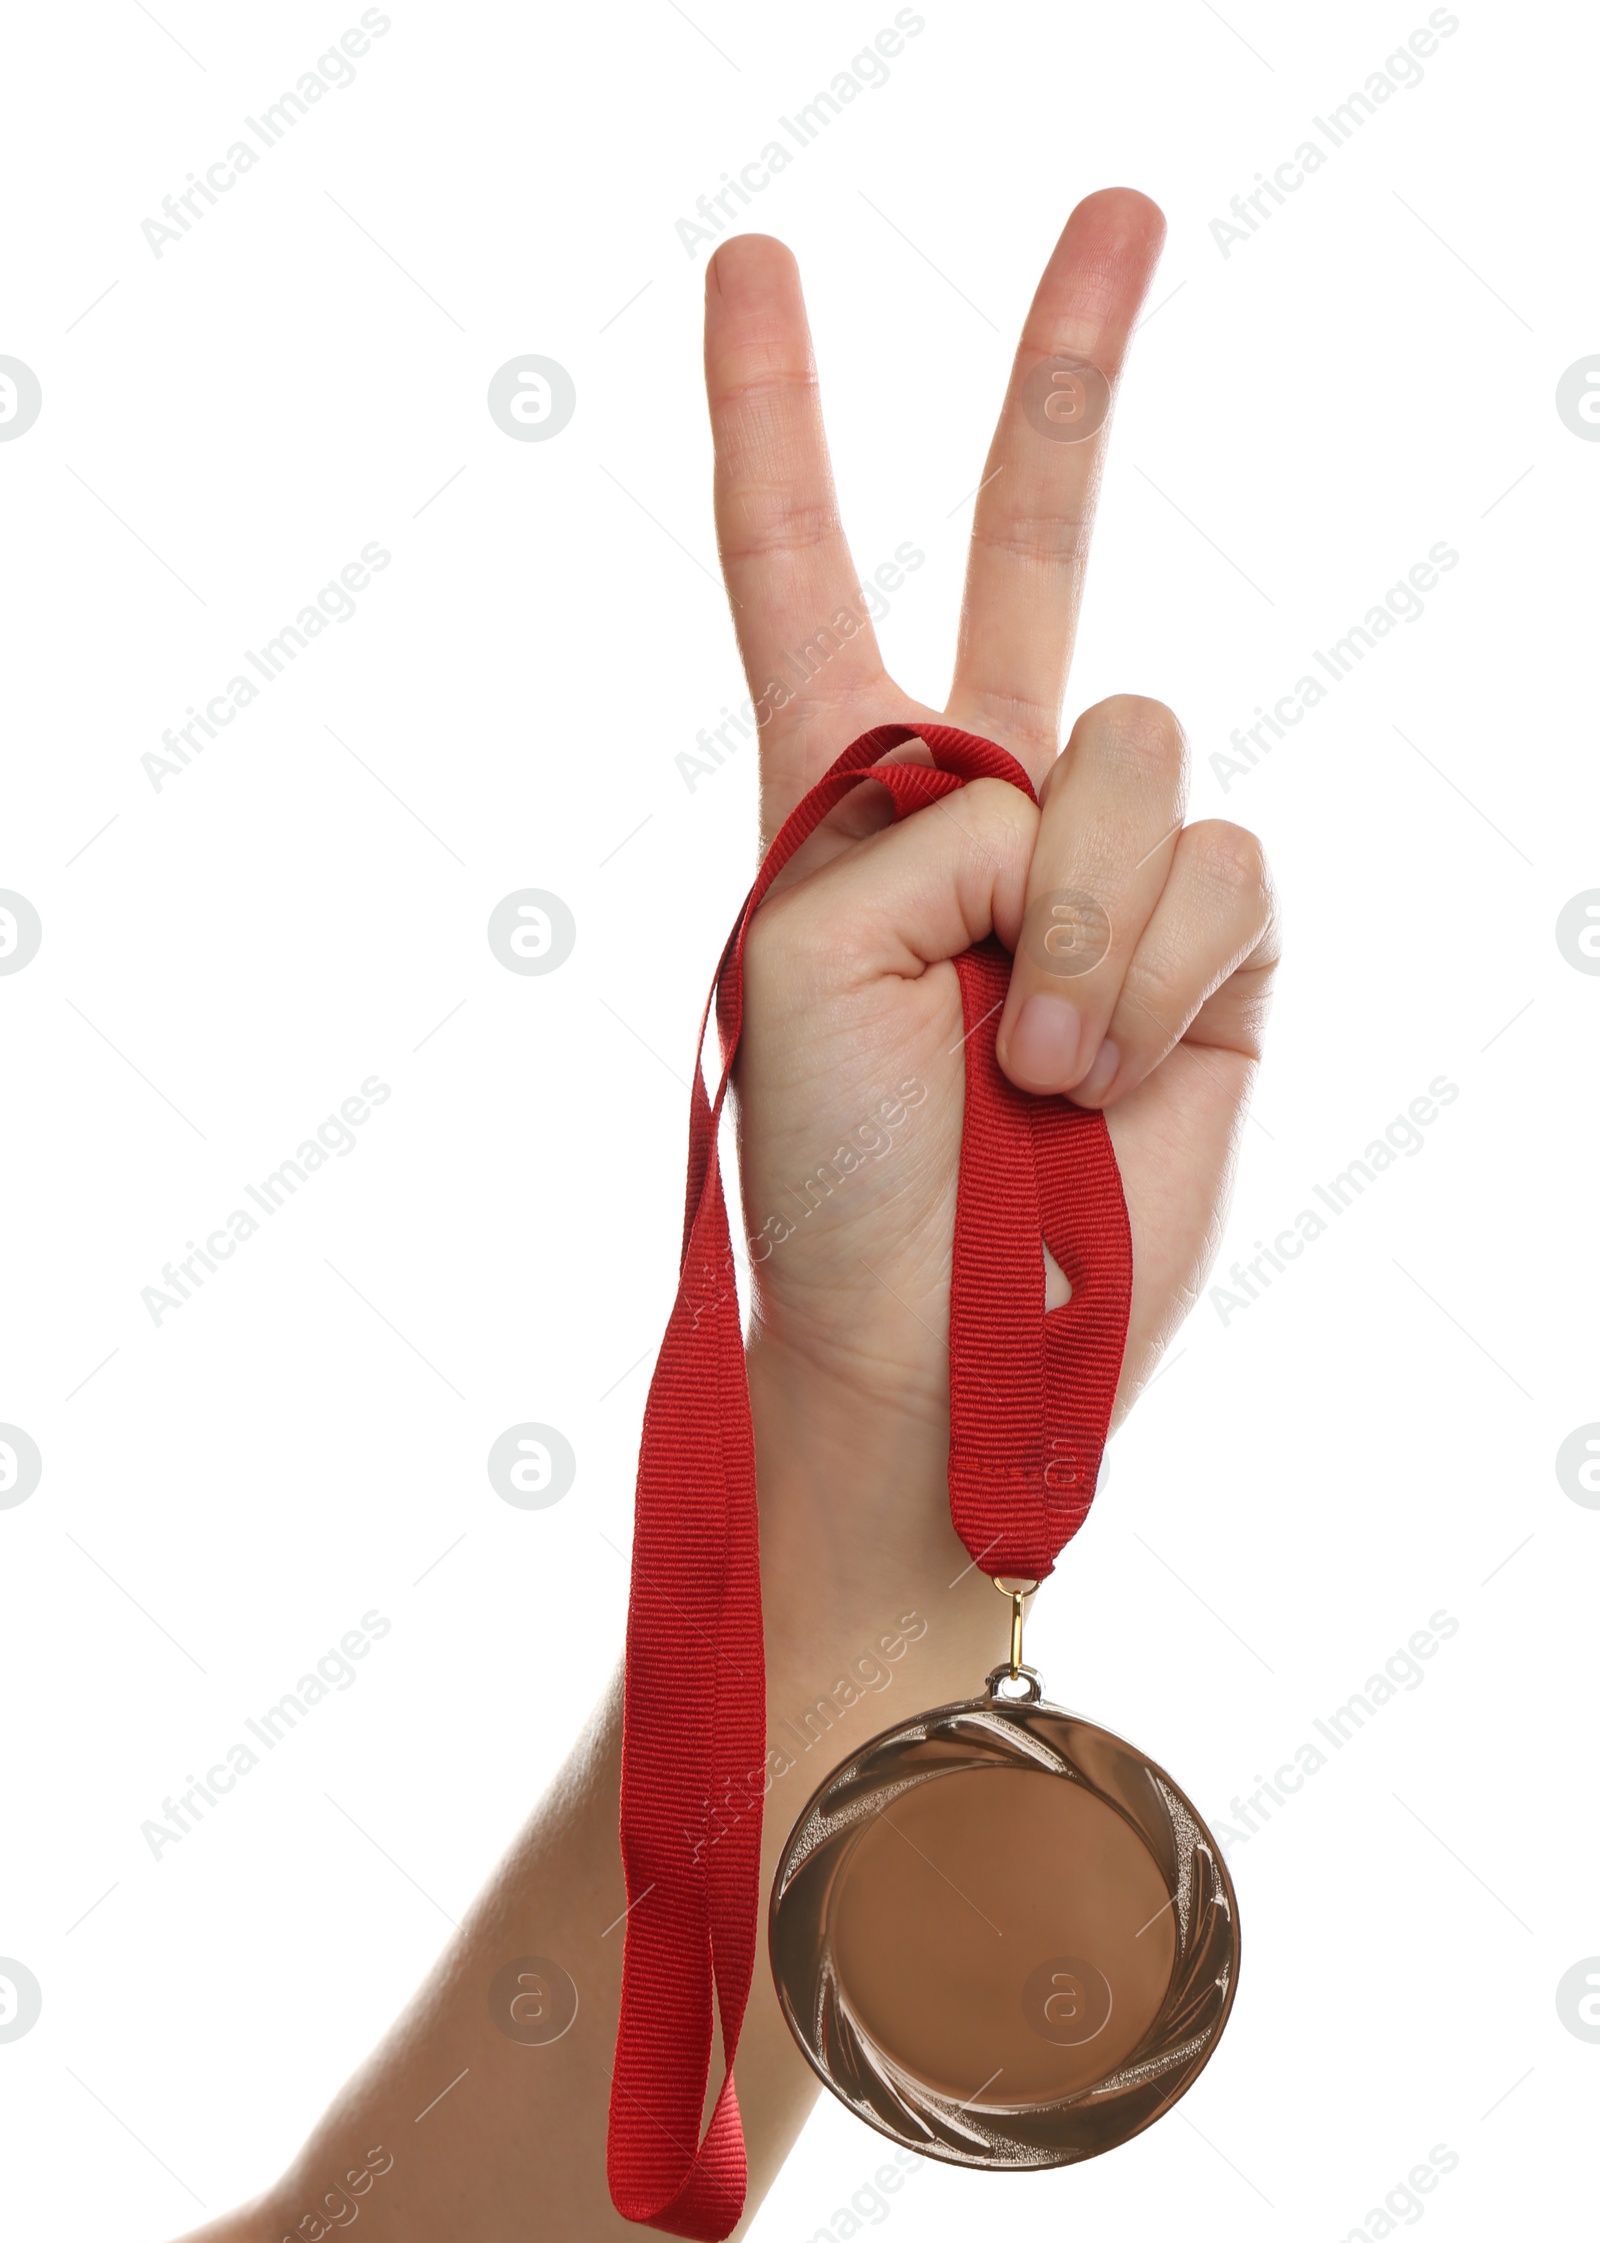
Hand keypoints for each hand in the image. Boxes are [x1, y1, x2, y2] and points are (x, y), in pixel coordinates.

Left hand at [710, 195, 1279, 1474]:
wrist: (936, 1340)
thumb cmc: (833, 1173)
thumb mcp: (805, 951)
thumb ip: (932, 811)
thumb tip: (1073, 807)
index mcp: (843, 791)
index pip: (804, 571)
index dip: (777, 420)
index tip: (754, 267)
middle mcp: (986, 800)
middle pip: (1038, 541)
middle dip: (1067, 372)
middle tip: (1123, 206)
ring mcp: (1108, 871)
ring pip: (1141, 748)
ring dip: (1078, 923)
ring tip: (1022, 1065)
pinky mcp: (1214, 951)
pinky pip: (1223, 870)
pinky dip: (1153, 979)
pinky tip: (1105, 1074)